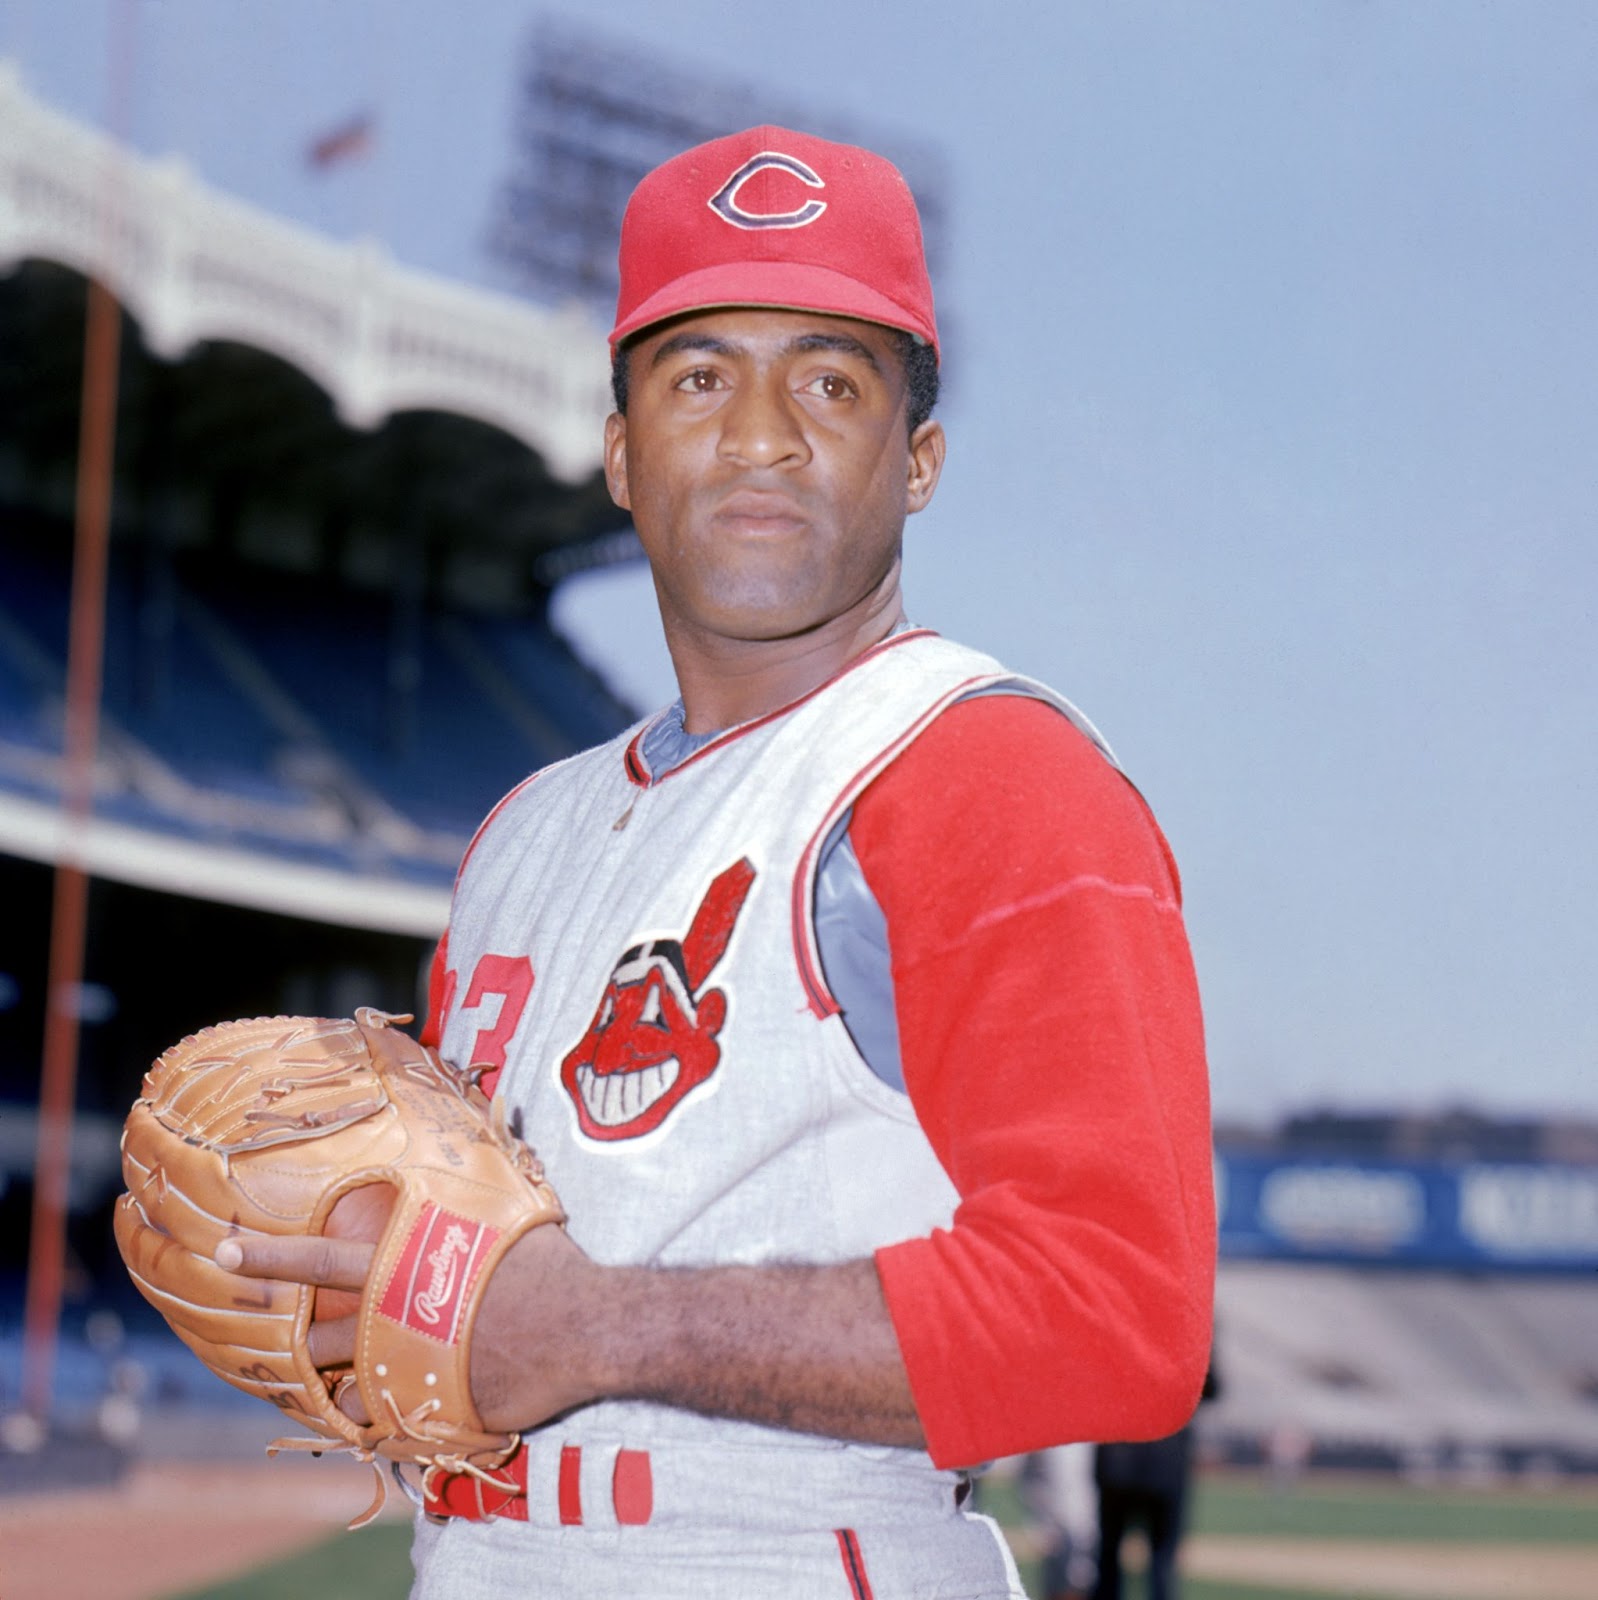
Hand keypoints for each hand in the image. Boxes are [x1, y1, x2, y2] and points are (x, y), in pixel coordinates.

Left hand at [214, 1184, 597, 1432]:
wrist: (583, 1327)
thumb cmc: (546, 1260)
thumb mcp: (507, 1204)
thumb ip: (472, 1182)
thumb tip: (480, 1112)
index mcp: (401, 1265)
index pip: (318, 1259)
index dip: (270, 1257)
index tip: (225, 1253)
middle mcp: (390, 1320)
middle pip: (315, 1332)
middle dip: (277, 1330)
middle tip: (245, 1325)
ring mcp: (404, 1371)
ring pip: (340, 1380)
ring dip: (319, 1376)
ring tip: (301, 1374)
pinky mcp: (428, 1409)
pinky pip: (380, 1415)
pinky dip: (366, 1410)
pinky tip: (361, 1408)